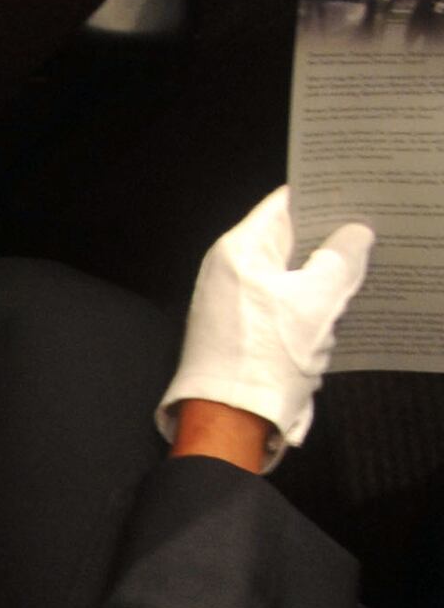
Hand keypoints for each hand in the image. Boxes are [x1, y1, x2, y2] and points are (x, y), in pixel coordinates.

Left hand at [163, 185, 369, 459]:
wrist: (231, 419)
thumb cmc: (270, 354)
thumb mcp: (318, 301)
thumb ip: (341, 258)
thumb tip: (356, 231)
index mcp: (240, 249)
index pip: (285, 203)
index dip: (324, 194)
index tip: (363, 189)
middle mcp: (230, 269)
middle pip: (289, 238)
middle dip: (332, 236)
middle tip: (378, 227)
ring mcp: (234, 300)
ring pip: (290, 273)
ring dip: (325, 274)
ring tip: (371, 264)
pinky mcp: (244, 328)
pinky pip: (285, 302)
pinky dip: (312, 302)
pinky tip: (343, 306)